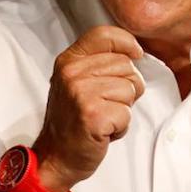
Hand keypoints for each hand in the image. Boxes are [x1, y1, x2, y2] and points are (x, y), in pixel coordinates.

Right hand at [32, 26, 145, 191]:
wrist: (55, 157)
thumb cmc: (71, 121)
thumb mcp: (76, 83)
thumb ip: (97, 64)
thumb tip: (133, 52)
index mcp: (68, 61)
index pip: (104, 35)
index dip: (126, 43)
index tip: (135, 54)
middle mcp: (72, 74)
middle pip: (126, 66)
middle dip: (125, 87)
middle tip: (104, 104)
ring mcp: (81, 94)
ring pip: (130, 89)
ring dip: (123, 109)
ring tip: (102, 117)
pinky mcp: (93, 115)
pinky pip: (127, 113)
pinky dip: (121, 127)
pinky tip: (103, 131)